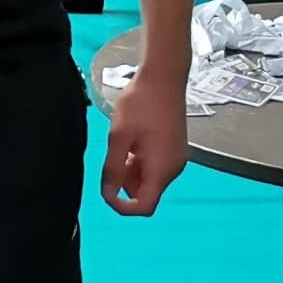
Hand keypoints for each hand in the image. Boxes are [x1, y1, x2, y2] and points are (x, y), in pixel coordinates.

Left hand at [100, 65, 186, 216]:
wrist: (164, 76)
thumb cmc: (142, 102)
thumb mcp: (119, 137)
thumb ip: (112, 169)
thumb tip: (108, 193)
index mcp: (162, 168)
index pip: (144, 206)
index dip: (122, 206)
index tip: (107, 193)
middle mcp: (174, 168)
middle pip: (146, 193)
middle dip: (125, 184)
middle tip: (113, 159)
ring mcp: (176, 159)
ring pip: (149, 180)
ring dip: (131, 171)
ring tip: (123, 145)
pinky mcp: (174, 150)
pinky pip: (155, 167)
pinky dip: (140, 162)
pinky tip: (132, 142)